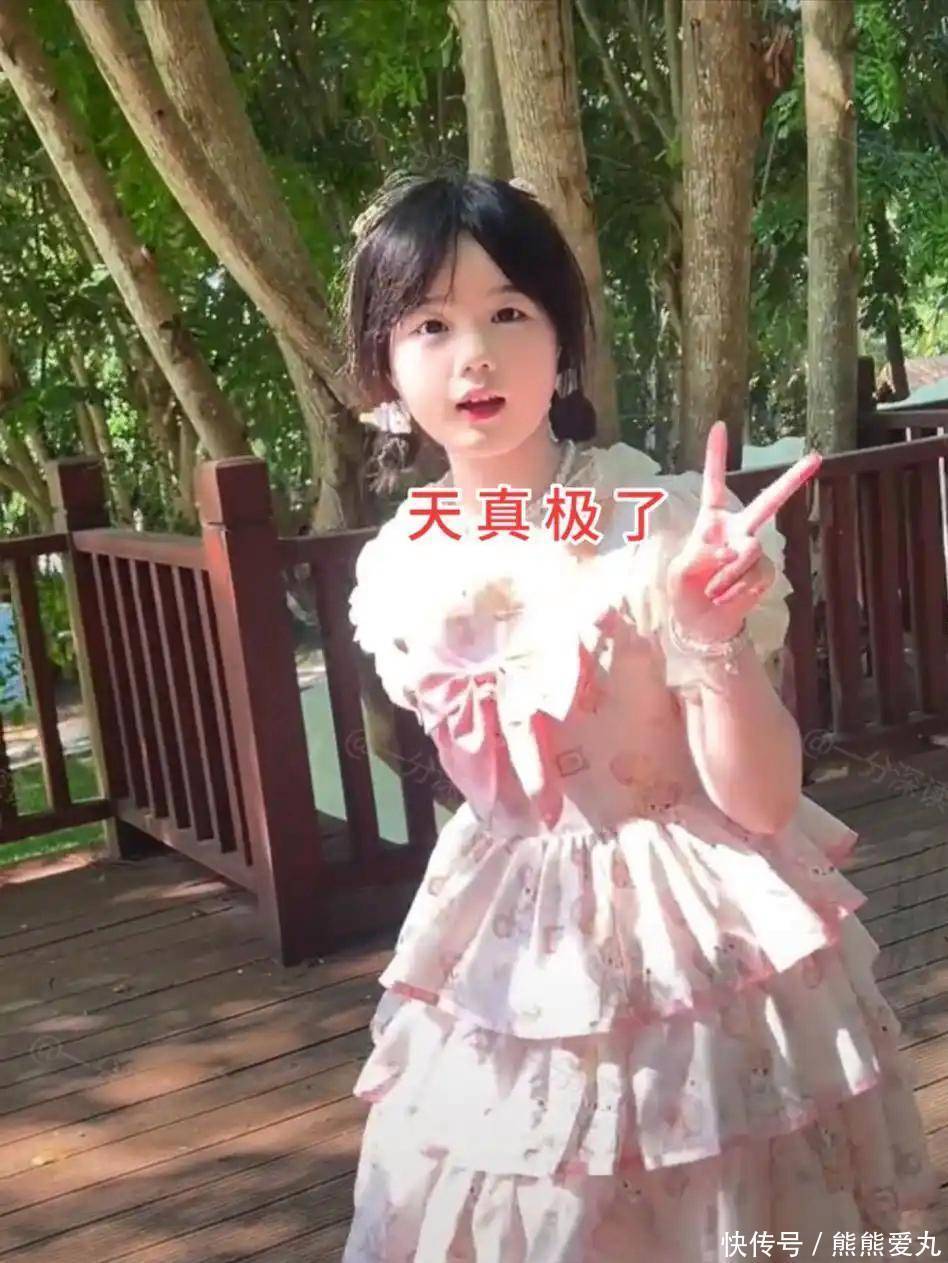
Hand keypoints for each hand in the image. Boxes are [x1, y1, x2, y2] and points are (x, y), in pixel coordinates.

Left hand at [666, 421, 820, 643]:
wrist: (699, 624)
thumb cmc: (684, 592)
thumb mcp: (678, 572)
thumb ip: (698, 555)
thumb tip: (727, 550)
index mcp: (711, 521)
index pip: (714, 484)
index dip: (717, 457)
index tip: (720, 426)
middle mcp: (737, 530)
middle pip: (768, 502)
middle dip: (791, 481)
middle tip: (815, 458)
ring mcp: (753, 551)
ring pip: (751, 550)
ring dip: (730, 572)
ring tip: (713, 590)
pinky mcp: (764, 573)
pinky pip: (756, 574)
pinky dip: (737, 588)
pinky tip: (724, 598)